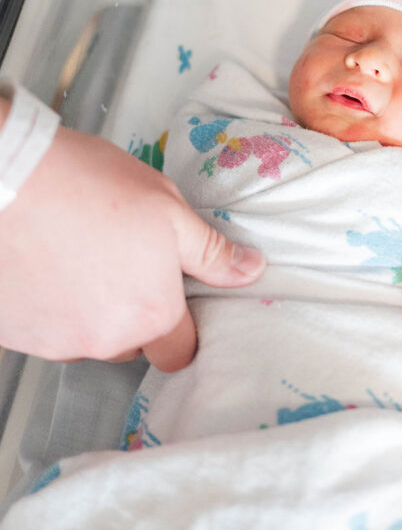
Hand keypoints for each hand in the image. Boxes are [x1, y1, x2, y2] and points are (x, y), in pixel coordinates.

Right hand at [0, 123, 264, 371]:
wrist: (7, 178)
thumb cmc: (85, 185)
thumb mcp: (168, 208)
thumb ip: (210, 251)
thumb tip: (249, 271)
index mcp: (151, 313)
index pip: (180, 350)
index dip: (181, 322)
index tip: (170, 292)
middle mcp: (103, 340)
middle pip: (132, 342)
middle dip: (133, 309)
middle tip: (121, 257)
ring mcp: (54, 342)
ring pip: (85, 336)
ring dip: (88, 307)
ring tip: (79, 251)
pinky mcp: (15, 334)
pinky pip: (44, 328)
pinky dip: (49, 306)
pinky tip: (47, 261)